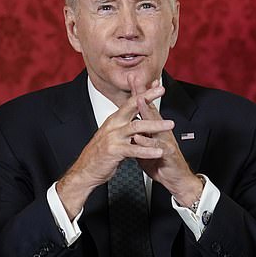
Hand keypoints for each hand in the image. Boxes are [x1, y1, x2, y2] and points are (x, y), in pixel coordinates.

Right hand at [55, 77, 173, 217]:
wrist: (86, 170)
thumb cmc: (100, 154)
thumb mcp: (112, 136)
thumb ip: (125, 128)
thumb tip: (136, 122)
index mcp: (114, 120)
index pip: (130, 103)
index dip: (143, 93)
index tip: (156, 86)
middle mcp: (113, 125)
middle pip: (132, 107)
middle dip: (148, 98)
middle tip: (161, 91)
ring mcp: (113, 137)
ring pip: (136, 127)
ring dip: (155, 125)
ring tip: (169, 124)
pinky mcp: (114, 151)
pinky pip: (134, 149)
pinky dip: (147, 150)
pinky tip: (158, 151)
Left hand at [129, 77, 203, 207]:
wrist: (175, 179)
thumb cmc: (161, 161)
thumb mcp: (146, 145)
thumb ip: (138, 133)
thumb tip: (129, 125)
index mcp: (155, 128)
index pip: (146, 107)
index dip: (139, 93)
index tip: (132, 78)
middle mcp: (161, 130)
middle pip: (151, 108)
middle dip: (144, 93)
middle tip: (137, 79)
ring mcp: (165, 140)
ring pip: (156, 123)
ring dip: (147, 111)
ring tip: (138, 100)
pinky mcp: (168, 153)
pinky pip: (157, 146)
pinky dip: (148, 141)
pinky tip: (139, 137)